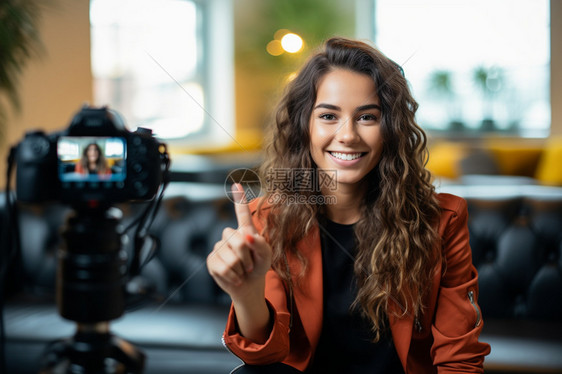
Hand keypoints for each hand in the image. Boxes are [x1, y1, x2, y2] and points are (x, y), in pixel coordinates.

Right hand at [207, 184, 271, 300]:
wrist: (248, 285)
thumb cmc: (259, 266)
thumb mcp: (267, 256)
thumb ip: (261, 245)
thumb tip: (247, 236)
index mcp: (245, 231)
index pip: (242, 213)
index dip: (239, 199)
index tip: (237, 184)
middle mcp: (230, 236)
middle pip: (239, 241)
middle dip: (247, 257)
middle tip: (250, 265)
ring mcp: (219, 247)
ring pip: (231, 258)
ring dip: (241, 269)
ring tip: (242, 271)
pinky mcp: (212, 260)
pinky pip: (222, 268)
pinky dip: (233, 276)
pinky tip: (235, 277)